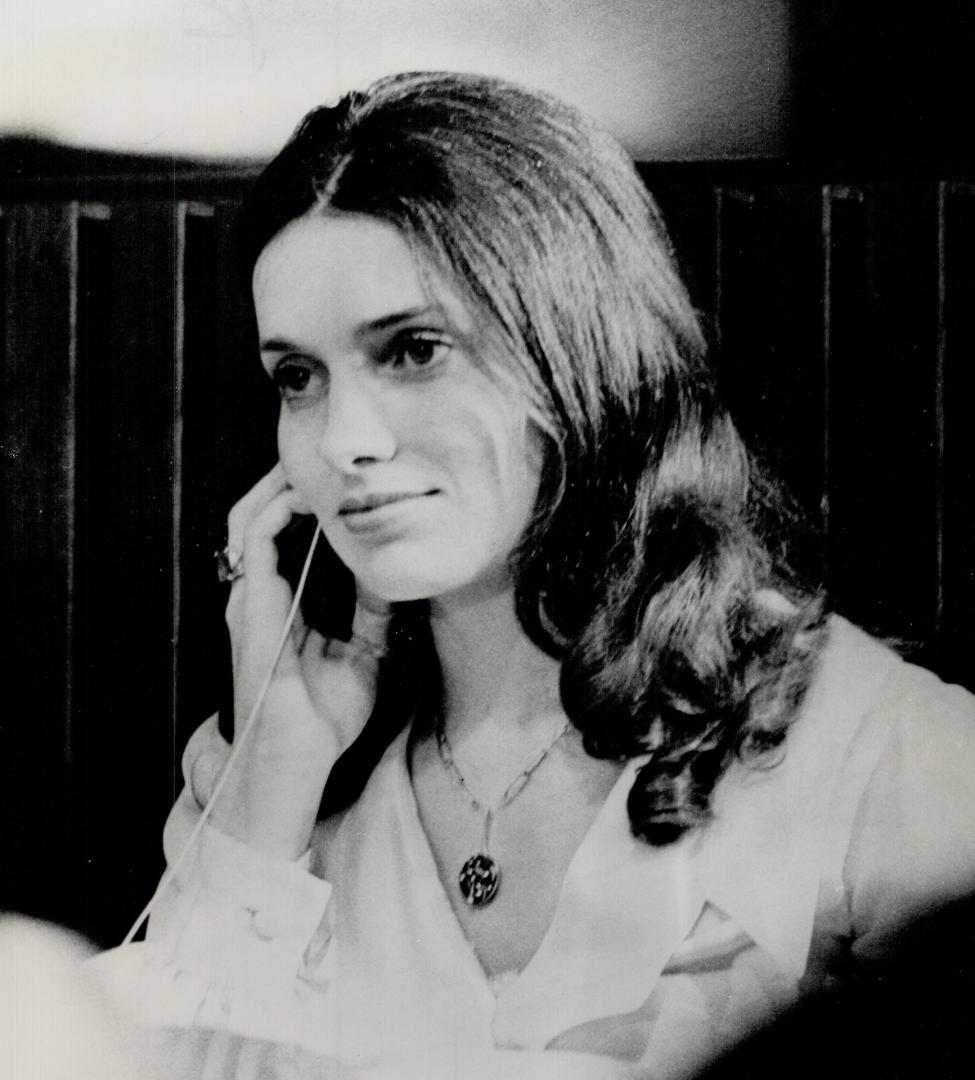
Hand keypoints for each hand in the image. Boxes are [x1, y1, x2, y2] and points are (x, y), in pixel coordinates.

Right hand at [211, 464, 389, 858]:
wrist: (297, 761)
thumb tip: (391, 571)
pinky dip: (278, 510)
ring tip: (312, 465)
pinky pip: (255, 540)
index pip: (282, 537)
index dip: (304, 504)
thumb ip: (373, 610)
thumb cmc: (323, 718)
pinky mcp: (251, 605)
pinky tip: (308, 497)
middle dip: (284, 482)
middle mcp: (258, 595)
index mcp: (280, 604)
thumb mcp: (365, 652)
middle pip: (257, 517)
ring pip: (248, 518)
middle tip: (322, 461)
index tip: (342, 482)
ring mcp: (250, 598)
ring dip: (278, 486)